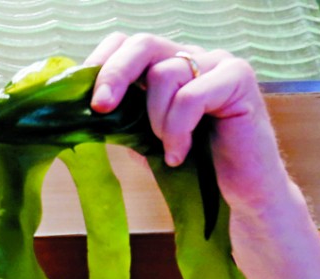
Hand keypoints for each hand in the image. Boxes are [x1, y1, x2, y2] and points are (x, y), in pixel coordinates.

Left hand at [84, 33, 291, 215]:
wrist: (238, 195)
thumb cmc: (191, 167)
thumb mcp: (144, 140)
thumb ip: (120, 118)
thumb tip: (81, 109)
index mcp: (165, 67)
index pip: (126, 44)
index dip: (101, 63)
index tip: (85, 98)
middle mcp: (191, 58)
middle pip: (142, 44)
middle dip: (114, 74)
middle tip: (100, 108)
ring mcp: (217, 64)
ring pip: (164, 74)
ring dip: (156, 120)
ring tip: (167, 150)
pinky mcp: (238, 77)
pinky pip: (191, 95)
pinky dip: (178, 129)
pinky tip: (180, 155)